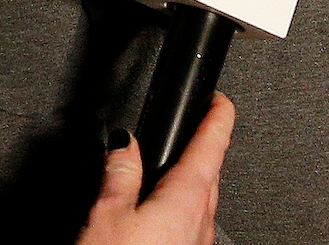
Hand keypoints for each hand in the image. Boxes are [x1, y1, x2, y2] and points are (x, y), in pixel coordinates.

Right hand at [78, 93, 234, 244]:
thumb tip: (123, 143)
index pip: (213, 142)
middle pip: (212, 170)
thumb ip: (119, 173)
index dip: (218, 114)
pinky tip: (163, 211)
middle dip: (204, 145)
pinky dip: (183, 207)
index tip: (219, 98)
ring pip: (204, 199)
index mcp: (187, 198)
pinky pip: (193, 223)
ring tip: (175, 167)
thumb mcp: (108, 214)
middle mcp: (202, 220)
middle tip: (197, 125)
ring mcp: (200, 241)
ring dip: (193, 179)